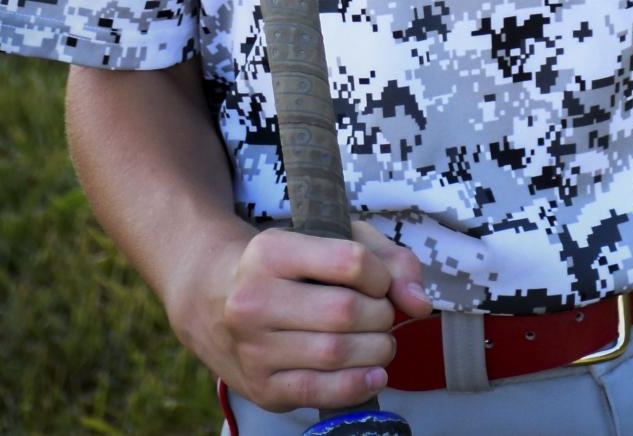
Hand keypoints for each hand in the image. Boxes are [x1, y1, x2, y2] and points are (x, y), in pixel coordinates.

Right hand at [188, 220, 431, 414]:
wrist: (212, 299)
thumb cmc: (287, 268)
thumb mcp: (329, 240)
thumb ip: (387, 260)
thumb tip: (420, 304)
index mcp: (271, 252)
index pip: (350, 261)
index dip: (380, 274)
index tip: (379, 282)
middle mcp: (255, 300)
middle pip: (346, 312)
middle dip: (381, 316)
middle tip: (383, 316)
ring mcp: (254, 348)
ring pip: (336, 354)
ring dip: (376, 351)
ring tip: (380, 342)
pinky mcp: (261, 388)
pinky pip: (319, 393)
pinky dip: (358, 385)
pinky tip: (374, 373)